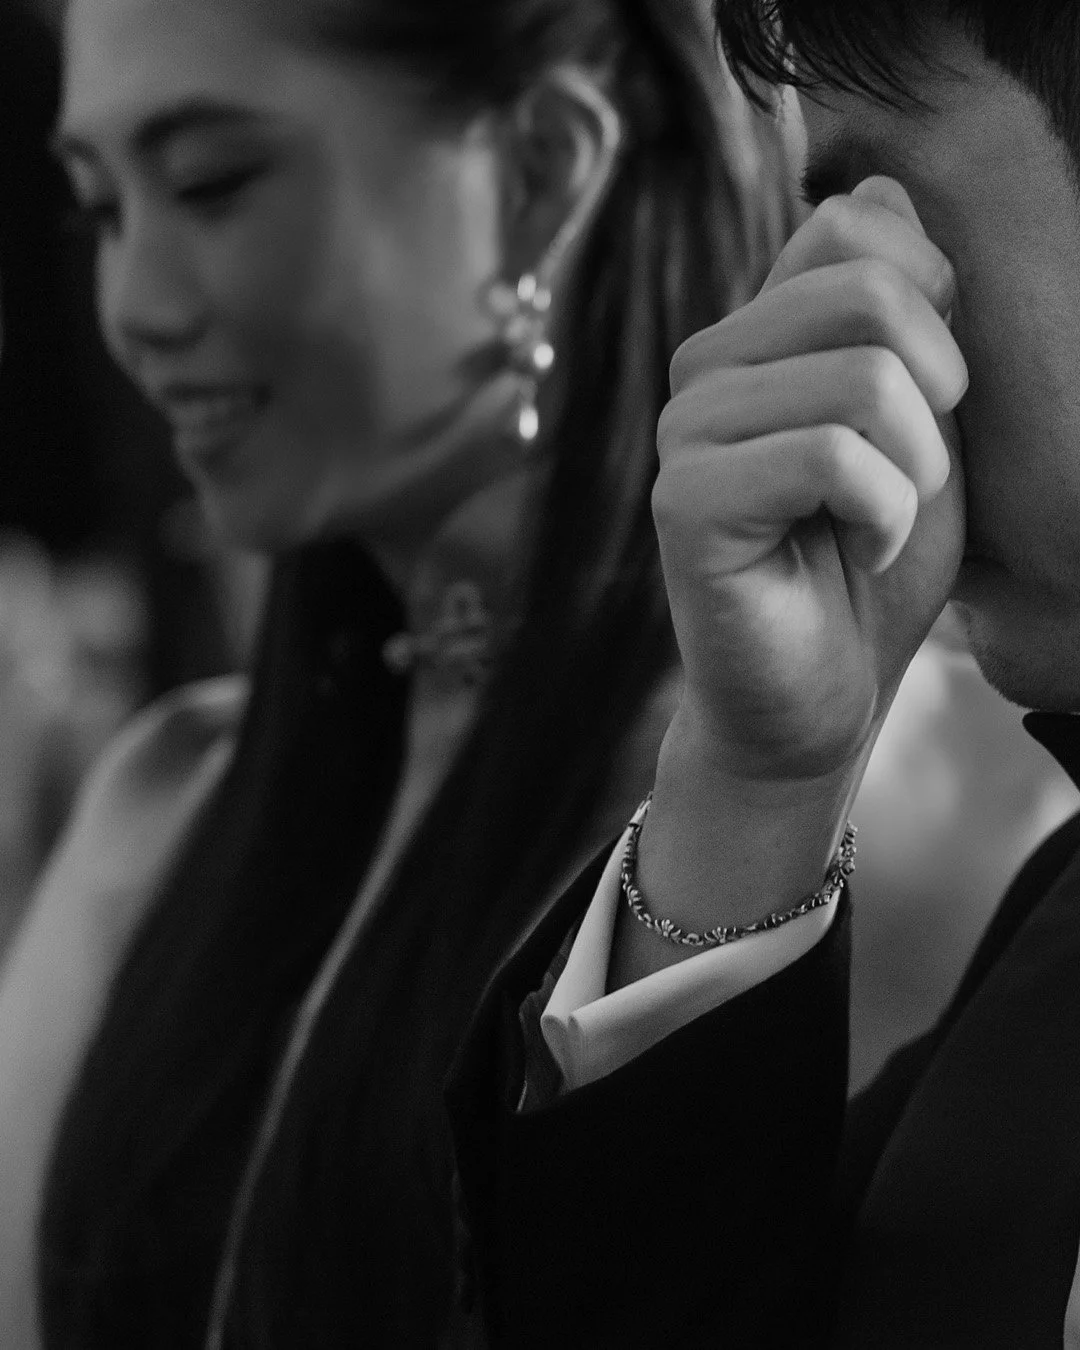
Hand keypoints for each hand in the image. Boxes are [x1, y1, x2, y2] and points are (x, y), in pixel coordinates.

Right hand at [654, 176, 966, 786]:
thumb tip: (879, 184)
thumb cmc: (873, 561)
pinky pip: (828, 458)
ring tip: (884, 522)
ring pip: (858, 379)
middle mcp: (704, 368)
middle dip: (938, 391)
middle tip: (921, 473)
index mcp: (756, 335)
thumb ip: (903, 313)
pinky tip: (856, 553)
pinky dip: (882, 516)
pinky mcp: (683, 503)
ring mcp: (683, 432)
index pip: (851, 219)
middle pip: (866, 288)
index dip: (935, 292)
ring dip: (914, 470)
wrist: (823, 691)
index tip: (934, 393)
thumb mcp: (918, 419)